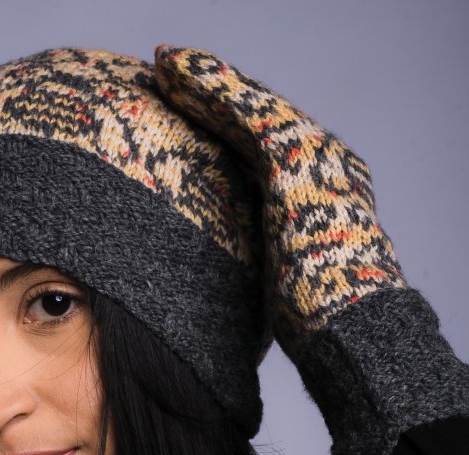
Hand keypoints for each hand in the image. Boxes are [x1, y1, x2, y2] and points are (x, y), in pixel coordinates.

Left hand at [153, 45, 468, 454]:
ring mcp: (313, 155)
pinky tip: (176, 72)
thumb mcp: (283, 288)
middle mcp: (324, 163)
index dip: (228, 125)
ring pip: (247, 105)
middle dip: (213, 93)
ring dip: (203, 80)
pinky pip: (243, 111)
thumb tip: (224, 294)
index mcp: (322, 193)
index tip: (192, 113)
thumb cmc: (321, 328)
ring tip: (163, 63)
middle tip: (169, 71)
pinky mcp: (294, 158)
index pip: (266, 149)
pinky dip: (208, 87)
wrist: (351, 330)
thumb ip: (261, 271)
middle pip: (256, 118)